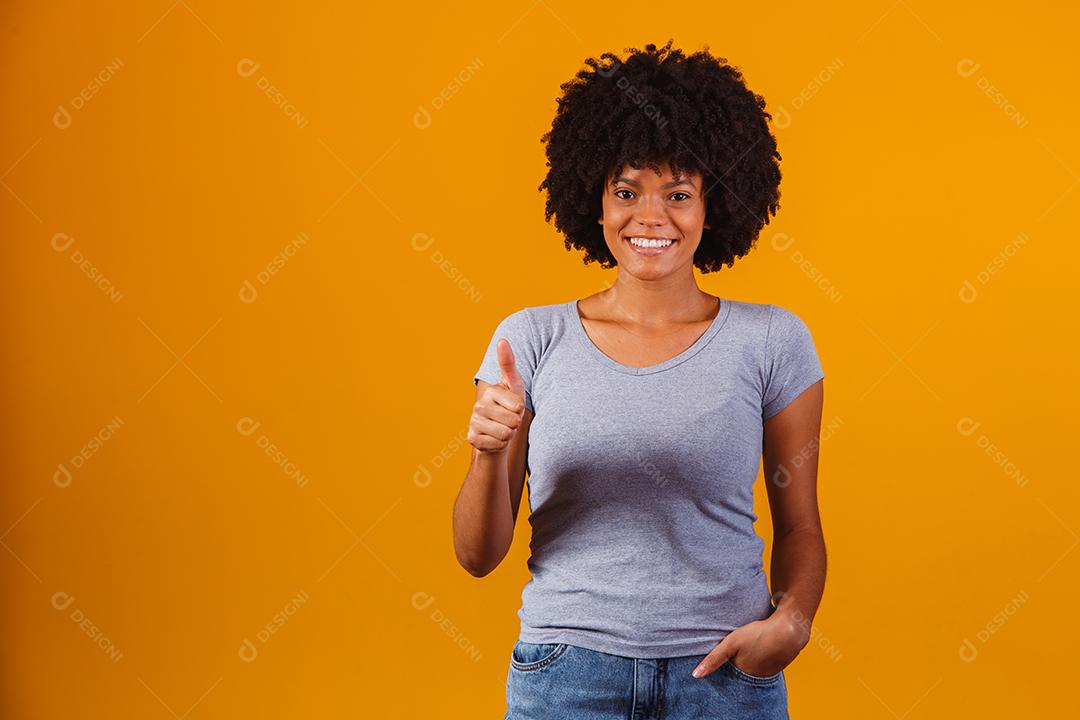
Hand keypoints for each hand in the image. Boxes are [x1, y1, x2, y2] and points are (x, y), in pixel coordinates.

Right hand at [467, 339, 527, 454]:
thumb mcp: (514, 385)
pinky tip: (494, 438)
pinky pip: (496, 445)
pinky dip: (500, 445)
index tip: (513, 407)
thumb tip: (502, 340)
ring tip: (502, 428)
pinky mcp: (471, 438)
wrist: (496, 432)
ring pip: (504, 434)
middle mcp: (479, 405)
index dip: (520, 410)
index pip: (518, 405)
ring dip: (508, 435)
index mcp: (491, 391)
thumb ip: (509, 364)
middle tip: (508, 420)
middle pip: (512, 421)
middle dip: (515, 424)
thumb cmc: (509, 406)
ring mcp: (473, 422)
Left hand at [691, 614, 807, 678]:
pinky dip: (761, 658)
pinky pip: (765, 664)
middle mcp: (756, 677)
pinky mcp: (778, 665)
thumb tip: (695, 675)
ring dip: (750, 660)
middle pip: (740, 672)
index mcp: (743, 673)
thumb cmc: (758, 634)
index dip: (724, 665)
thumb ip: (713, 659)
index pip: (728, 674)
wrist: (789, 629)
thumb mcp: (731, 643)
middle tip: (740, 646)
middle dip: (736, 663)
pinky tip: (761, 646)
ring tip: (750, 645)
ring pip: (753, 668)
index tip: (725, 654)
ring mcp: (769, 672)